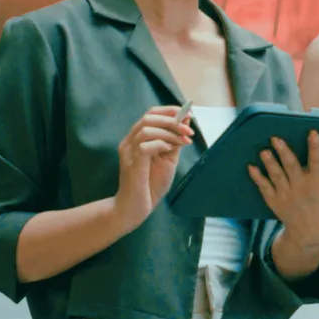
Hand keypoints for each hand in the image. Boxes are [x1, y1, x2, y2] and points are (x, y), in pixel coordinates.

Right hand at [113, 106, 194, 229]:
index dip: (170, 110)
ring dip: (169, 132)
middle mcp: (129, 142)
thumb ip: (175, 139)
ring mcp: (128, 152)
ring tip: (183, 142)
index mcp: (137, 138)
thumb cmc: (151, 183)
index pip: (151, 113)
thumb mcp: (169, 158)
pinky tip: (169, 151)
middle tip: (189, 131)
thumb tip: (186, 119)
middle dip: (173, 120)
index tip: (190, 114)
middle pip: (148, 117)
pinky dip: (161, 144)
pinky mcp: (131, 164)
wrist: (137, 207)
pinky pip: (144, 146)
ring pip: (146, 128)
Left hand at [249, 130, 318, 250]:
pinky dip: (257, 177)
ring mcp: (286, 194)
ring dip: (269, 163)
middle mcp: (301, 187)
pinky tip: (250, 165)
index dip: (315, 147)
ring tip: (263, 150)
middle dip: (283, 153)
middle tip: (275, 138)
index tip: (312, 132)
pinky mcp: (274, 200)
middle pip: (291, 167)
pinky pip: (264, 187)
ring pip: (276, 175)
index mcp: (318, 181)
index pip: (317, 161)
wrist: (311, 229)